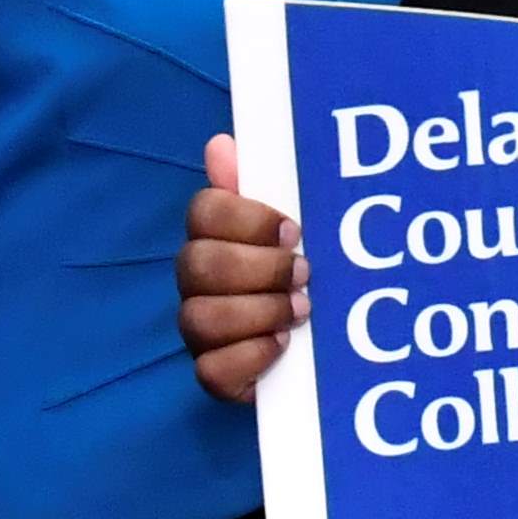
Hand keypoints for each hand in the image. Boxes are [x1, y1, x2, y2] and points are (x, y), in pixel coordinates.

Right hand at [179, 135, 304, 405]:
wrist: (321, 346)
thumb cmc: (298, 272)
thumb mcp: (289, 227)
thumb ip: (258, 184)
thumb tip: (221, 143)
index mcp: (213, 236)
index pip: (204, 211)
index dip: (248, 219)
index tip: (294, 230)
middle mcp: (196, 282)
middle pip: (197, 265)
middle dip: (259, 269)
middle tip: (305, 274)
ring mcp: (200, 330)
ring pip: (200, 319)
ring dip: (259, 313)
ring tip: (301, 311)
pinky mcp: (216, 375)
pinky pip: (210, 372)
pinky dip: (250, 358)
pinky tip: (283, 345)